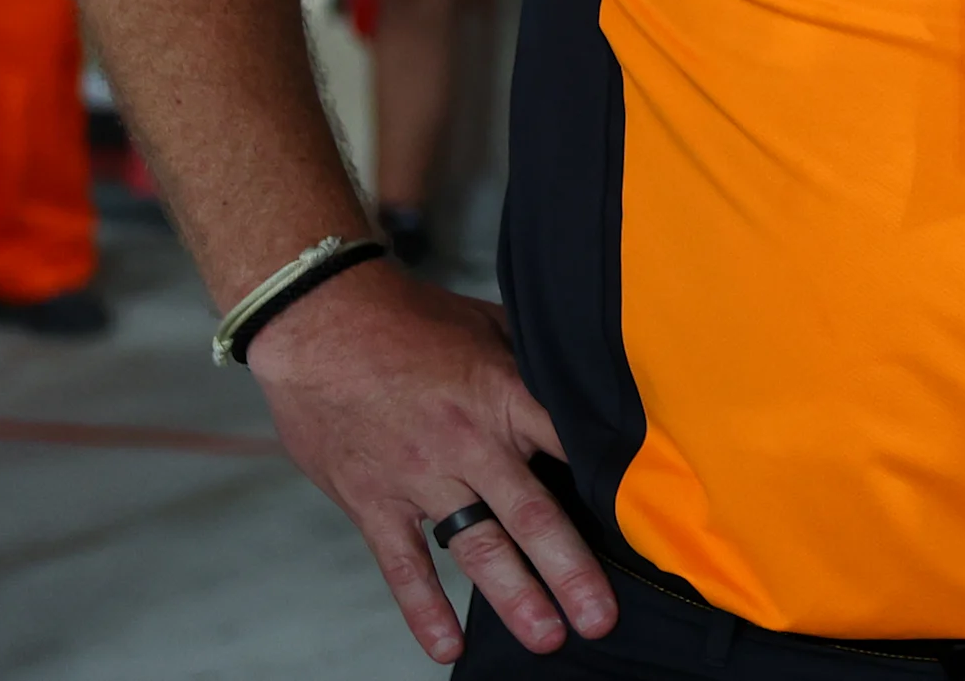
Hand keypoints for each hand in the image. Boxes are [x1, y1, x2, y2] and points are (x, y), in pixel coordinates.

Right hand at [246, 260, 616, 662]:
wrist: (320, 321)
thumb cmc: (412, 319)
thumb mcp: (492, 325)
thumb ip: (536, 364)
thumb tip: (587, 381)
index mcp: (506, 396)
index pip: (571, 447)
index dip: (609, 485)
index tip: (644, 525)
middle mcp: (470, 444)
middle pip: (533, 516)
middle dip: (570, 571)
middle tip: (601, 617)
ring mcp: (421, 478)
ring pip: (477, 548)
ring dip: (515, 597)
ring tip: (547, 638)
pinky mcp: (375, 501)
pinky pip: (403, 565)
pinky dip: (424, 609)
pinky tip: (447, 645)